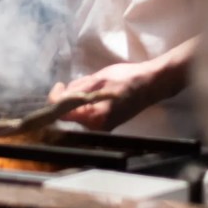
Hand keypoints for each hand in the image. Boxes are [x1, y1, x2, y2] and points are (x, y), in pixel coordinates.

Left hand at [49, 42, 193, 131]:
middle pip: (69, 116)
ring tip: (90, 84)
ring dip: (78, 99)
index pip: (62, 114)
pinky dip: (86, 103)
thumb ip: (76, 90)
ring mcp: (102, 128)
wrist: (152, 84)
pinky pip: (88, 114)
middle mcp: (96, 129)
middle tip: (75, 82)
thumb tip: (59, 96)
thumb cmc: (127, 79)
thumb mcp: (98, 79)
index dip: (55, 98)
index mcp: (94, 119)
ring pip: (78, 114)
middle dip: (67, 98)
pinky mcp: (107, 124)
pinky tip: (95, 91)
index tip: (60, 85)